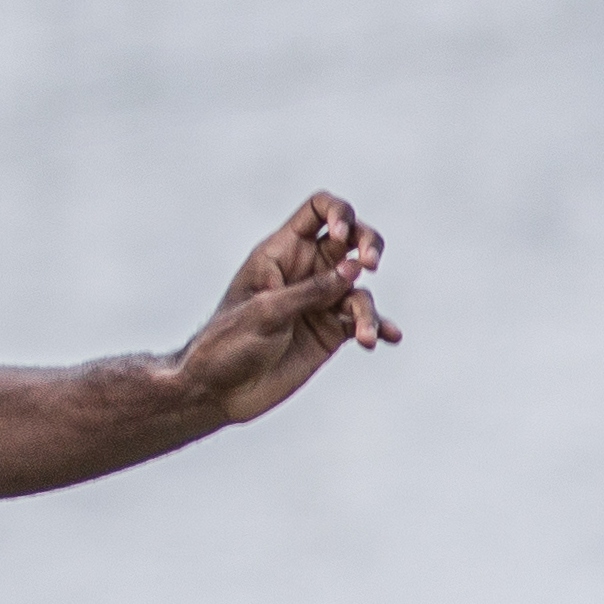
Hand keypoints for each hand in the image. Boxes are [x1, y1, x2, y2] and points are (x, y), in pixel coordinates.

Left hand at [179, 192, 395, 423]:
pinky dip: (377, 327)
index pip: (317, 211)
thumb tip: (355, 268)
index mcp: (280, 253)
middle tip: (370, 264)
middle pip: (351, 239)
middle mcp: (304, 271)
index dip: (338, 212)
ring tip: (365, 336)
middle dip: (369, 244)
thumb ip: (311, 290)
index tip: (341, 236)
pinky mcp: (330, 331)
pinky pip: (362, 321)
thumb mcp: (266, 313)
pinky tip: (386, 337)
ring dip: (368, 309)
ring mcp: (319, 301)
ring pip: (359, 287)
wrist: (216, 392)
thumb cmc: (227, 345)